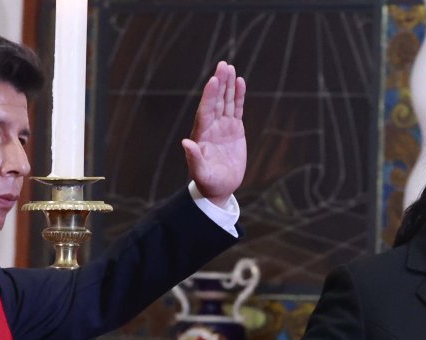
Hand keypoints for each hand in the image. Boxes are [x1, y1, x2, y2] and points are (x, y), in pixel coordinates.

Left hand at [183, 61, 246, 206]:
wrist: (219, 189)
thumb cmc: (208, 182)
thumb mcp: (201, 173)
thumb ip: (194, 158)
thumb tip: (186, 143)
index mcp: (201, 135)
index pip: (206, 111)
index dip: (209, 96)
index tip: (213, 80)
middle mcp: (211, 127)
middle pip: (216, 101)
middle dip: (219, 83)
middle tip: (223, 65)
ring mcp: (223, 126)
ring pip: (226, 101)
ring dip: (228, 85)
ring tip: (230, 67)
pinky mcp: (234, 129)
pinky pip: (236, 109)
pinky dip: (238, 96)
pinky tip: (240, 82)